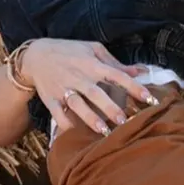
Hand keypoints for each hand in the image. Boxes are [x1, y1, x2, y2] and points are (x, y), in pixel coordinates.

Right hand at [21, 39, 152, 134]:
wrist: (35, 56)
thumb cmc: (69, 51)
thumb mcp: (92, 50)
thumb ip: (116, 63)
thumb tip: (140, 70)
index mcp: (91, 64)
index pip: (116, 75)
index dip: (133, 86)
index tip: (148, 98)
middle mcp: (78, 77)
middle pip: (96, 93)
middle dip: (110, 107)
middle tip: (124, 121)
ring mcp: (64, 89)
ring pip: (78, 105)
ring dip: (90, 118)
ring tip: (104, 131)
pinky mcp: (51, 100)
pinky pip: (58, 114)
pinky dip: (66, 125)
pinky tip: (76, 134)